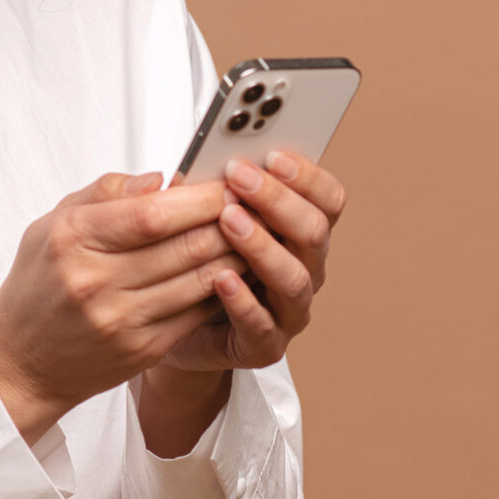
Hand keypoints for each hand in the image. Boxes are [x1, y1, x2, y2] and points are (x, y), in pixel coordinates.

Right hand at [0, 172, 247, 443]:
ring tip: (254, 232)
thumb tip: (160, 179)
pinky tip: (235, 270)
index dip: (198, 196)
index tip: (225, 182)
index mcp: (74, 239)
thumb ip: (106, 193)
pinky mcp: (142, 349)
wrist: (21, 361)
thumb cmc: (38, 283)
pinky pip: (196, 313)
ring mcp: (122, 320)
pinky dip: (223, 288)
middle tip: (254, 202)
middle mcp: (97, 281)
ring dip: (236, 253)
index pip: (152, 213)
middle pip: (184, 245)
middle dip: (229, 220)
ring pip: (199, 280)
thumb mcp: (54, 223)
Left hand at [150, 149, 346, 375]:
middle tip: (240, 177)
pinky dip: (243, 301)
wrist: (171, 321)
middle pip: (315, 232)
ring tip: (229, 221)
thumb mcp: (199, 213)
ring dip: (263, 245)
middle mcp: (305, 268)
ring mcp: (289, 310)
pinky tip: (221, 278)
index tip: (273, 154)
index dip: (307, 175)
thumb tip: (196, 161)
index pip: (328, 199)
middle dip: (278, 200)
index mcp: (300, 231)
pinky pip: (261, 325)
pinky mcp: (264, 345)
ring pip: (294, 278)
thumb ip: (206, 187)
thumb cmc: (193, 258)